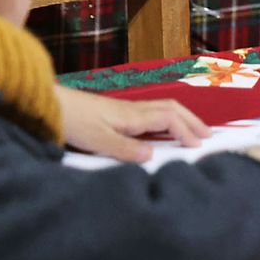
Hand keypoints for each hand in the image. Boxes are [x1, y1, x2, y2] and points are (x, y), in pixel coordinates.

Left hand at [55, 84, 209, 162]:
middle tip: (208, 136)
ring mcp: (126, 110)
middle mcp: (134, 110)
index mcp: (133, 116)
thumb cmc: (73, 121)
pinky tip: (164, 131)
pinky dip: (167, 120)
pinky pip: (152, 113)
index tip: (198, 147)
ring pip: (163, 109)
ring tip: (193, 133)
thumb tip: (153, 155)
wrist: (50, 104)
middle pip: (172, 109)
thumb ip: (125, 148)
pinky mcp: (117, 113)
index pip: (170, 118)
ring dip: (182, 119)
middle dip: (192, 121)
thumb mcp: (97, 140)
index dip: (186, 131)